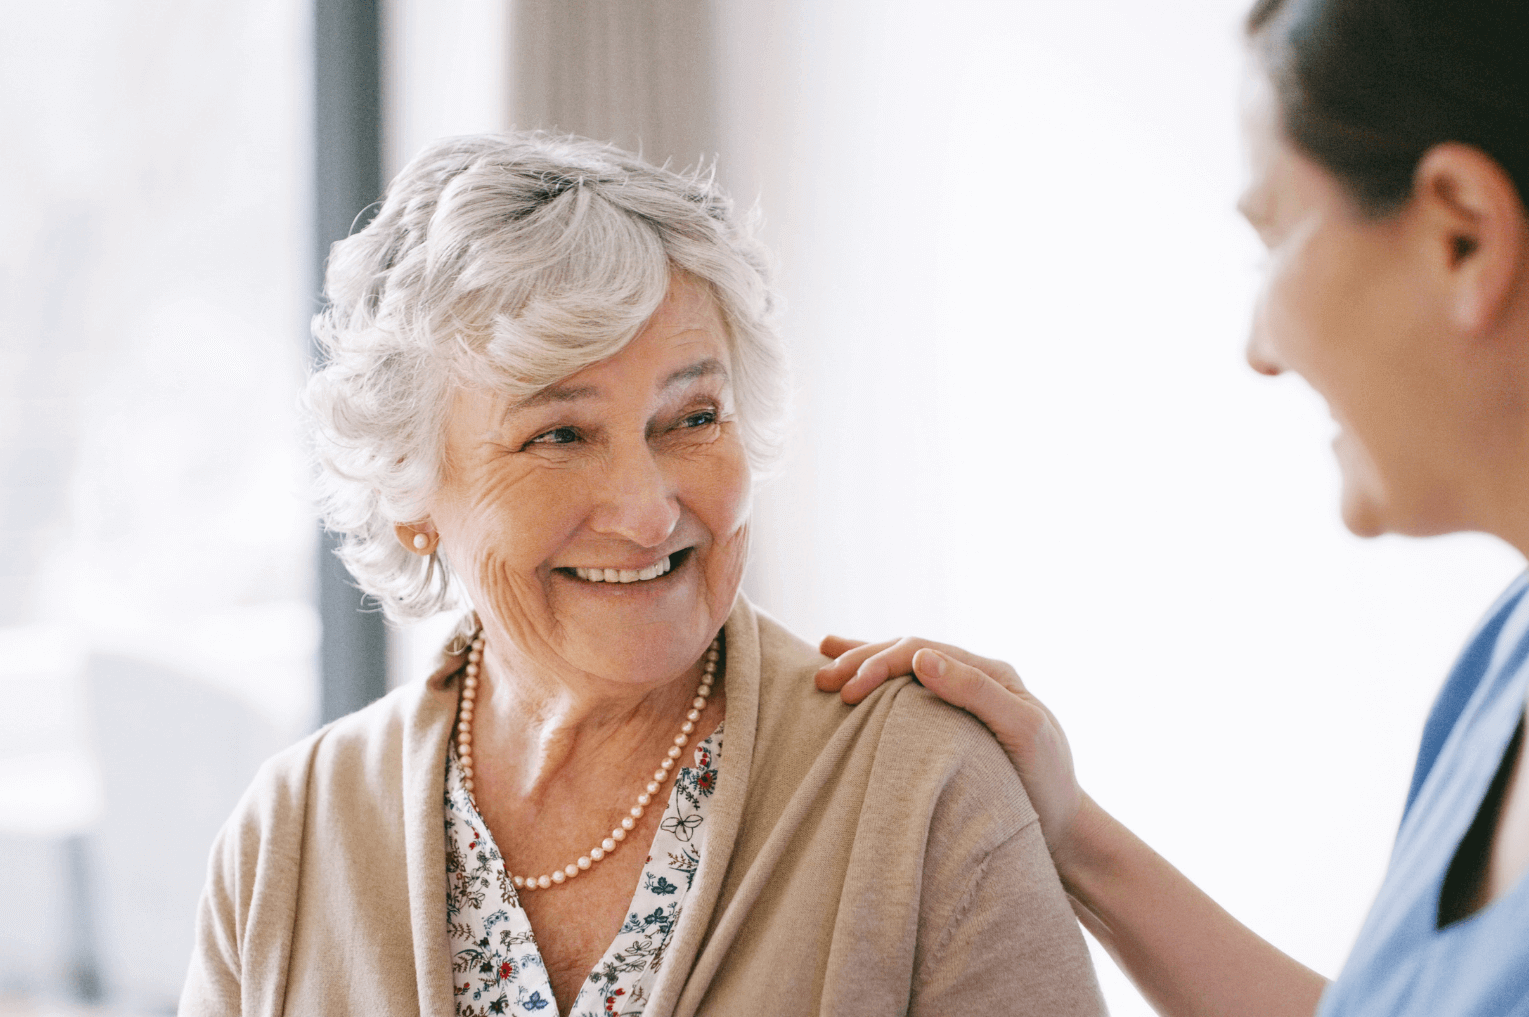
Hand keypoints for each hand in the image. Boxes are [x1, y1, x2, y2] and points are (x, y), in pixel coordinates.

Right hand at [815, 635, 1083, 858]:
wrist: (1065, 830)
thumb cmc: (1046, 784)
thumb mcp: (1022, 732)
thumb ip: (976, 691)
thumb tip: (922, 657)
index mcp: (991, 673)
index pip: (922, 651)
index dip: (879, 663)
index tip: (847, 691)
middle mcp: (976, 678)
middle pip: (908, 653)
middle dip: (861, 661)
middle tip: (821, 680)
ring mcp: (965, 700)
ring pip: (904, 668)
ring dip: (863, 664)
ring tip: (821, 664)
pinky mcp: (954, 725)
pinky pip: (909, 694)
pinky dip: (878, 683)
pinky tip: (852, 679)